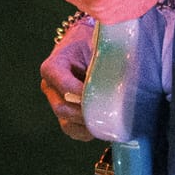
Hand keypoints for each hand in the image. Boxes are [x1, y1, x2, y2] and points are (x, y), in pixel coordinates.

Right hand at [39, 16, 95, 140]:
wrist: (84, 44)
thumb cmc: (92, 42)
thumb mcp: (96, 43)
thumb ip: (105, 57)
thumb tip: (124, 77)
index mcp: (53, 67)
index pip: (63, 84)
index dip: (81, 93)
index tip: (101, 95)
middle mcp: (49, 86)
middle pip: (62, 108)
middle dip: (85, 113)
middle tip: (107, 113)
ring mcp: (55, 101)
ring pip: (66, 123)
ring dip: (86, 126)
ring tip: (106, 123)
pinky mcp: (65, 112)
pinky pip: (72, 129)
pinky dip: (86, 132)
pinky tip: (101, 126)